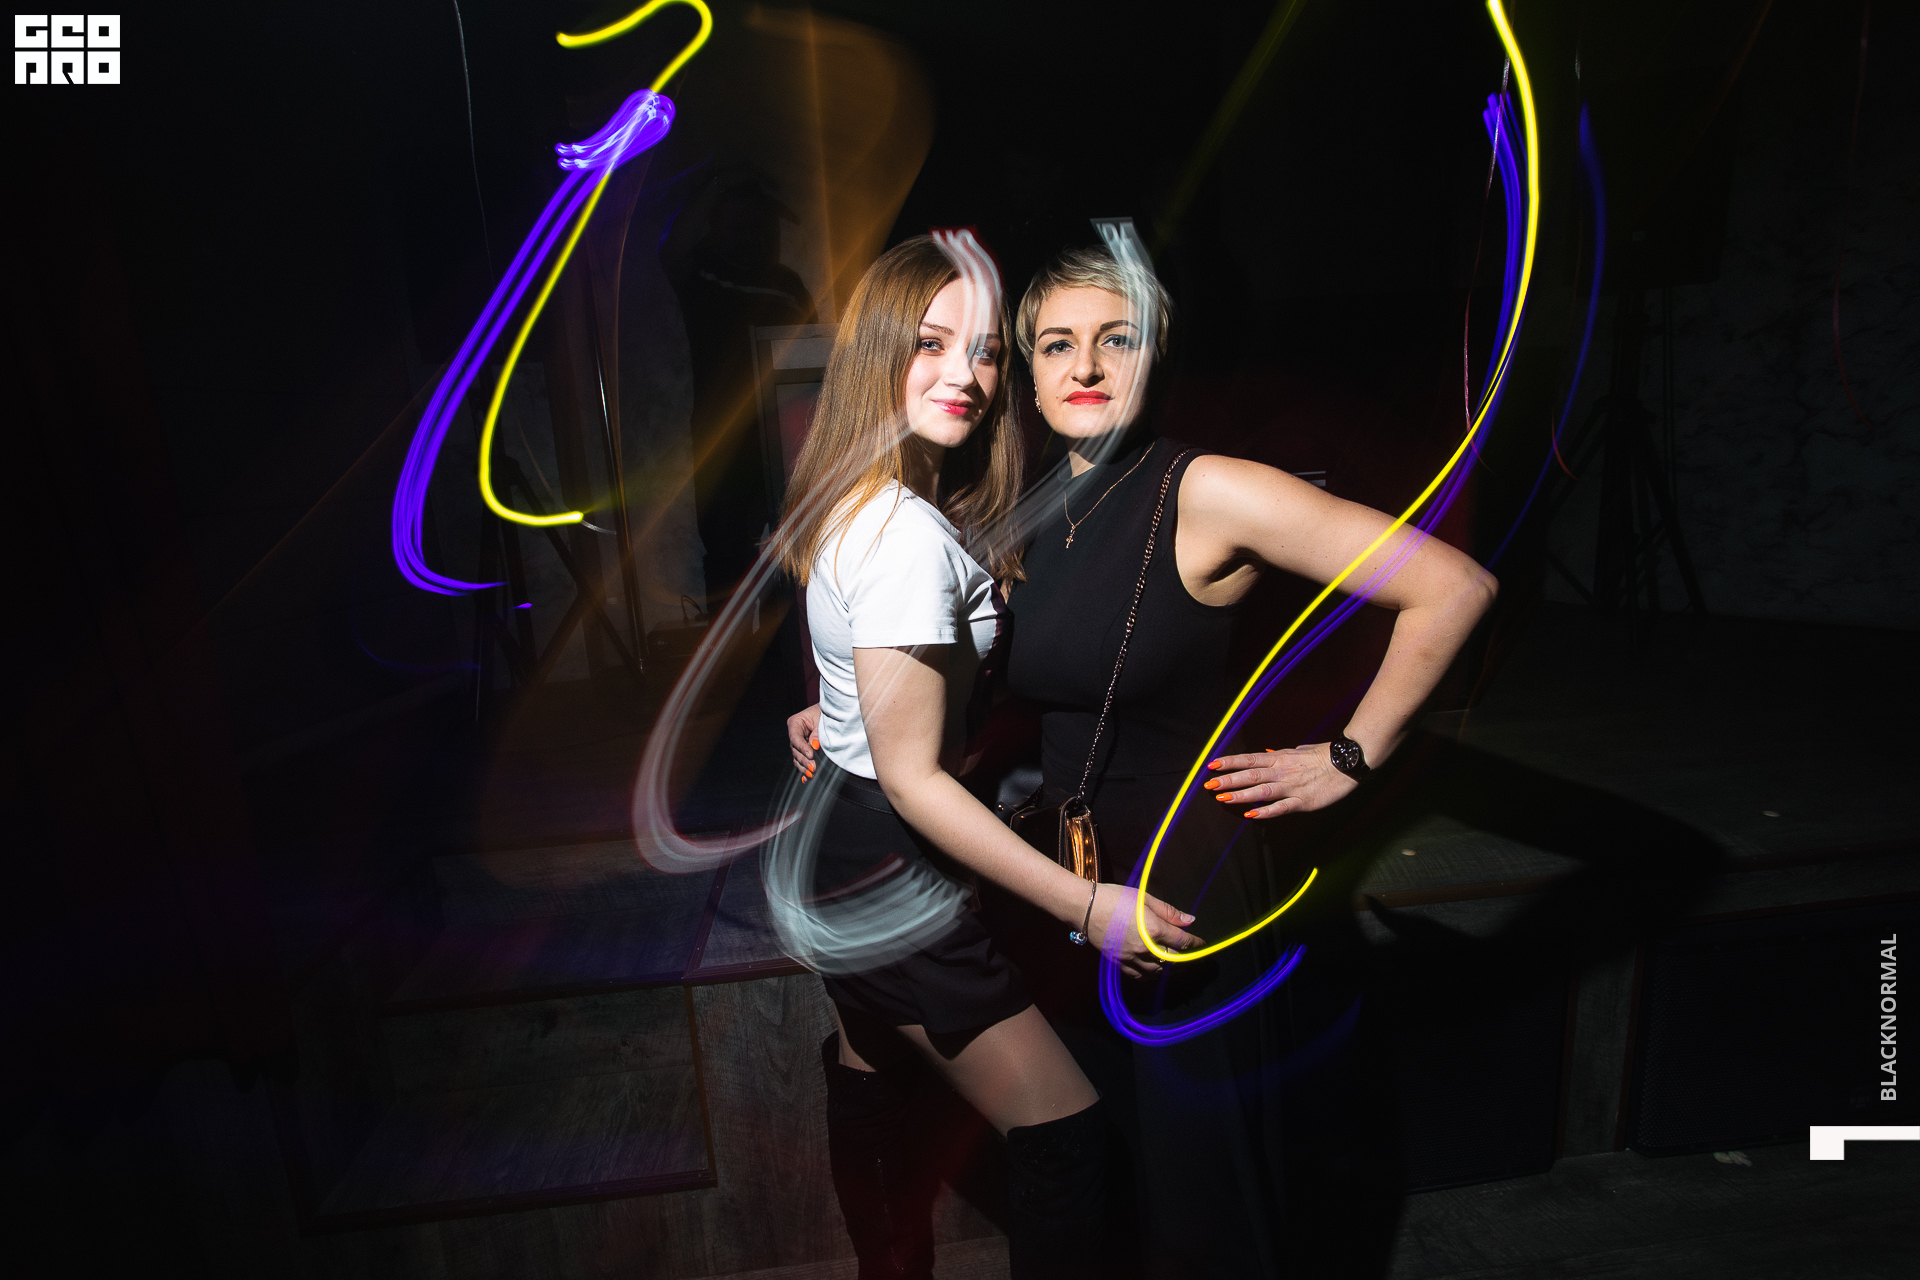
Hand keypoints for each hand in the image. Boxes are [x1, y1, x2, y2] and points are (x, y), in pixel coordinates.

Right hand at [787, 704, 820, 780]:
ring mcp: (799, 743)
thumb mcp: (822, 720)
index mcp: (795, 723)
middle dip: (804, 760)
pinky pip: (802, 761)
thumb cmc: (827, 712)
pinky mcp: (805, 750)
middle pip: (795, 750)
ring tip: (811, 774)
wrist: (833, 712)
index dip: (802, 747)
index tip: (811, 754)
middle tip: (813, 768)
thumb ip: (817, 733)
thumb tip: (814, 746)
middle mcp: (795, 734)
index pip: (795, 738)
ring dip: (804, 767)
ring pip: (798, 758)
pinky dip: (804, 770)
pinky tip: (806, 779)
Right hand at [1085, 883, 1202, 978]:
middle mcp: (1145, 948)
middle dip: (1187, 959)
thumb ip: (1169, 912)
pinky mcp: (1119, 963)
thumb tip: (1190, 920)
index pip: (1182, 941)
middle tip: (1194, 957)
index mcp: (1154, 929)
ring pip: (1158, 971)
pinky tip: (1155, 970)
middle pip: (1173, 959)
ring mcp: (1131, 958)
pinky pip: (1139, 975)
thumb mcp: (1144, 898)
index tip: (1202, 943)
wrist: (1085, 907)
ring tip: (1177, 964)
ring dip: (1170, 968)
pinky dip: (1151, 974)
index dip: (1195, 943)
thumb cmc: (1115, 898)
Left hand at [1203, 743, 1356, 817]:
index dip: (1230, 762)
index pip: (1249, 759)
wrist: (1347, 763)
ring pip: (1262, 791)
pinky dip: (1266, 811)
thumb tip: (1268, 754)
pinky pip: (1281, 807)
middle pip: (1250, 775)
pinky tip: (1251, 815)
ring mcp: (1291, 787)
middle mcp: (1282, 771)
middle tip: (1209, 786)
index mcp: (1280, 758)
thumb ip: (1282, 755)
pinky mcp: (1303, 801)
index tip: (1212, 764)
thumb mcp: (1299, 751)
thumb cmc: (1324, 756)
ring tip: (1223, 799)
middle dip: (1228, 780)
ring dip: (1241, 795)